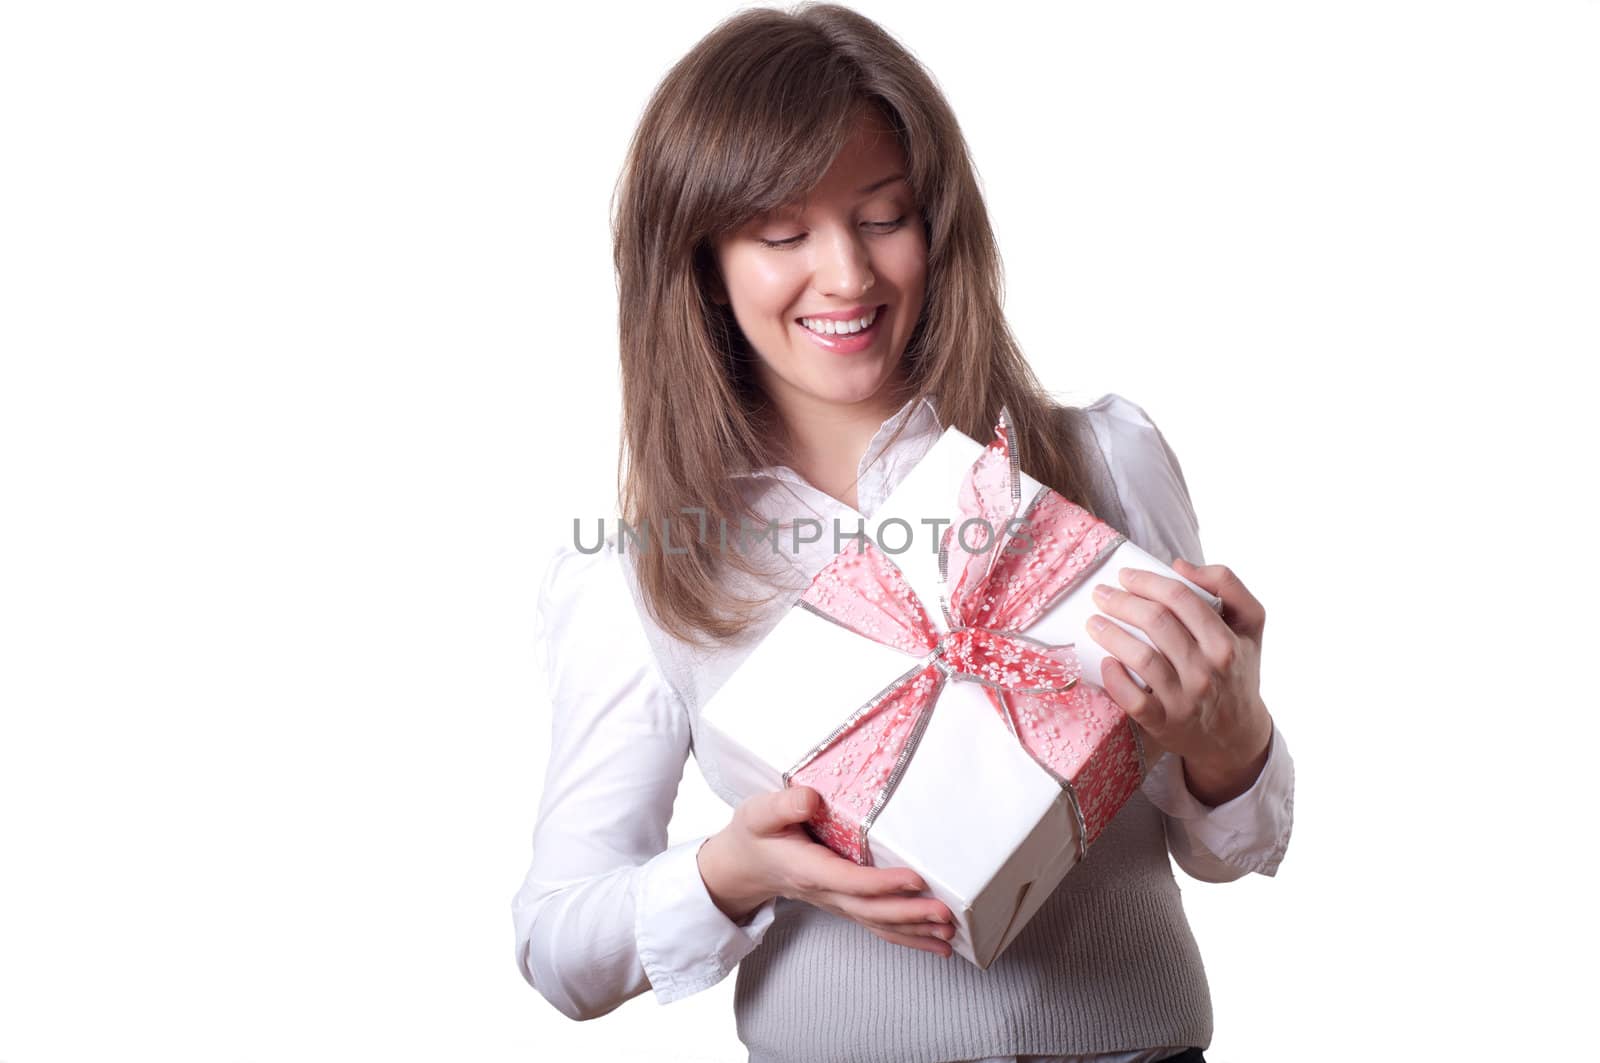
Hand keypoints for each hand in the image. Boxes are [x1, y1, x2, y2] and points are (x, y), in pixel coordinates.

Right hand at [697, 786, 956, 956]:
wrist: (745, 866)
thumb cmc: (755, 835)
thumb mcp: (759, 813)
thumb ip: (783, 806)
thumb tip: (810, 798)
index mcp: (808, 869)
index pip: (850, 880)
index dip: (883, 883)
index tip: (915, 879)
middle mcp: (826, 892)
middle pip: (872, 910)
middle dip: (910, 914)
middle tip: (945, 914)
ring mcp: (838, 903)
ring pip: (879, 924)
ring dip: (915, 931)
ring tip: (948, 934)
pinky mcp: (847, 905)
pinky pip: (879, 926)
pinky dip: (909, 937)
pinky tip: (936, 944)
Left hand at [1084, 558, 1274, 806]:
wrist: (1236, 734)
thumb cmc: (1236, 669)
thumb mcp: (1249, 624)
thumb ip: (1226, 585)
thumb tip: (1179, 565)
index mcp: (1226, 642)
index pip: (1181, 598)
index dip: (1148, 581)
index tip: (1125, 575)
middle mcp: (1207, 671)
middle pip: (1156, 622)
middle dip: (1122, 602)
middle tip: (1101, 594)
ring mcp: (1185, 700)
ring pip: (1141, 658)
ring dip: (1111, 634)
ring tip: (1093, 622)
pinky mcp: (1164, 723)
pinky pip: (1132, 699)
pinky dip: (1114, 678)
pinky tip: (1105, 662)